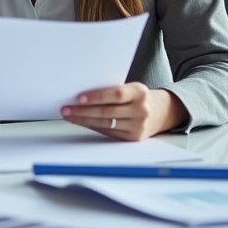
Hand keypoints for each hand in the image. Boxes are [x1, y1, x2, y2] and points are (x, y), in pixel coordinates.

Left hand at [61, 83, 188, 140]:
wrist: (160, 112)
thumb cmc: (138, 97)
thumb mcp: (131, 89)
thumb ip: (112, 91)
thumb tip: (82, 96)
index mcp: (139, 92)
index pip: (116, 94)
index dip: (97, 96)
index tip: (79, 98)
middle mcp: (141, 110)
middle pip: (107, 112)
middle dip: (83, 111)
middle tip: (66, 109)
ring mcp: (138, 126)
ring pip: (106, 124)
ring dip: (84, 120)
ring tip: (69, 116)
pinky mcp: (133, 138)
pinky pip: (109, 132)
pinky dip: (93, 127)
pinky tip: (82, 122)